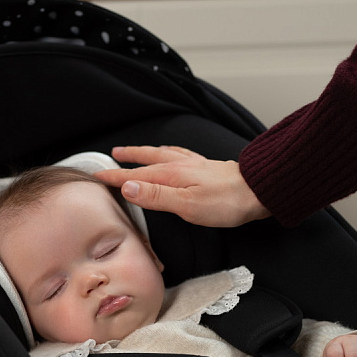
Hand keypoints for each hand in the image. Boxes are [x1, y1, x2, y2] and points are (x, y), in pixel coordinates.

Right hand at [94, 145, 269, 226]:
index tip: (97, 176)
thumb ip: (156, 196)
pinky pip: (179, 155)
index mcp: (172, 175)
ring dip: (145, 152)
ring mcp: (194, 165)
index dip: (115, 177)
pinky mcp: (206, 167)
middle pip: (147, 159)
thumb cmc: (226, 202)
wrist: (259, 191)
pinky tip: (172, 155)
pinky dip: (168, 152)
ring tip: (134, 151)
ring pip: (162, 154)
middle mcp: (180, 165)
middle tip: (111, 156)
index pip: (136, 175)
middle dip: (128, 158)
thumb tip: (128, 186)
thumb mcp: (187, 204)